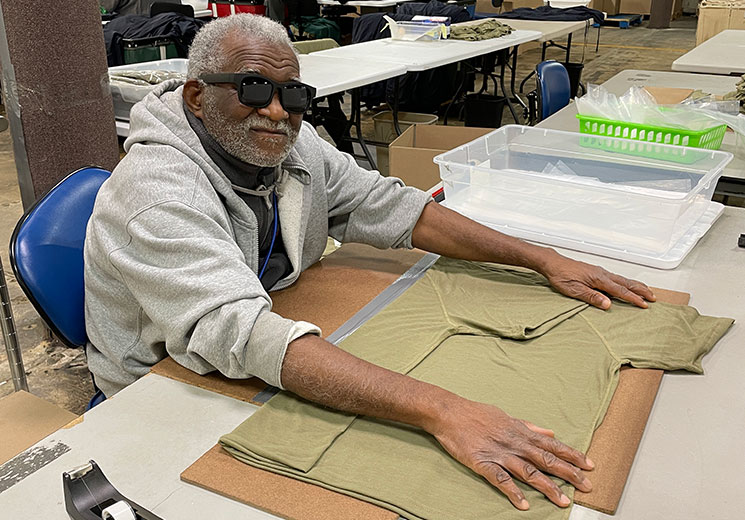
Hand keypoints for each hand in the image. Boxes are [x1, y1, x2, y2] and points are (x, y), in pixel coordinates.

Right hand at [430, 399, 593, 509]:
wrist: (449, 413)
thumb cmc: (477, 413)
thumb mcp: (506, 415)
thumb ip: (528, 426)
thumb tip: (549, 431)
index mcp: (520, 431)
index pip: (552, 445)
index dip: (572, 455)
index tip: (589, 465)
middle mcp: (514, 443)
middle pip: (546, 460)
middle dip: (569, 473)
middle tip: (587, 485)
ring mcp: (499, 454)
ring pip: (528, 472)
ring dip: (547, 487)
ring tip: (563, 500)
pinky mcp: (482, 463)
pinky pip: (500, 480)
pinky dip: (513, 492)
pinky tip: (524, 504)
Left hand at [541, 254, 654, 309]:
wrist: (553, 263)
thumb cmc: (561, 276)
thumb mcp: (573, 290)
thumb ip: (591, 297)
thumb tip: (608, 304)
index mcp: (598, 279)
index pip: (620, 291)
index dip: (633, 298)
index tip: (644, 304)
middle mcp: (602, 274)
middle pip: (626, 283)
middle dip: (641, 290)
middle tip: (653, 297)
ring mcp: (599, 272)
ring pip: (622, 279)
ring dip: (636, 285)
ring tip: (646, 290)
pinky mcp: (596, 272)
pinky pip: (616, 277)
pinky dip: (626, 282)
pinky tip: (626, 284)